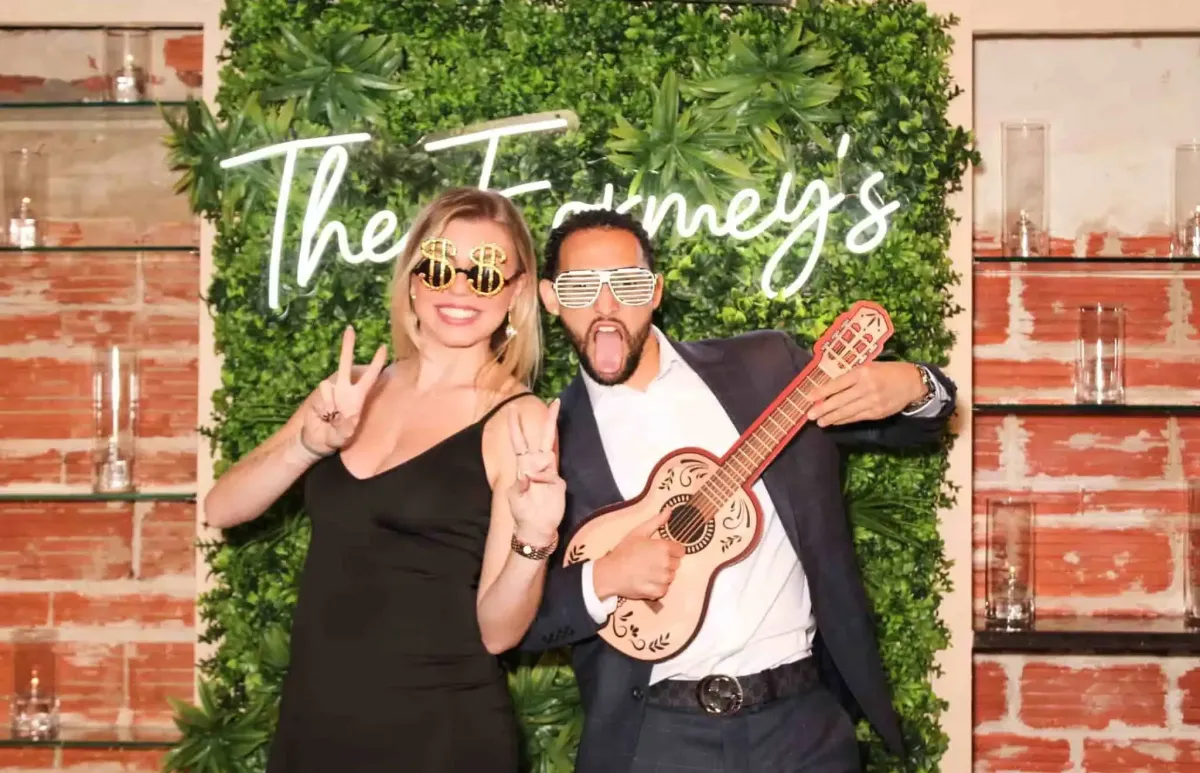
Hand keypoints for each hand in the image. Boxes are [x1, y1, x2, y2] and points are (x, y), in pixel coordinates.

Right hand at [302, 326, 387, 455]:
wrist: (316, 440)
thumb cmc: (336, 438)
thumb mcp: (345, 437)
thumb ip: (345, 428)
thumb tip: (342, 414)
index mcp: (358, 397)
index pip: (370, 377)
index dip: (376, 363)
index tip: (383, 347)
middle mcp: (344, 390)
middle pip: (346, 364)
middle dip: (347, 346)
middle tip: (350, 328)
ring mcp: (330, 391)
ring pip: (329, 382)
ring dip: (331, 401)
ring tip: (332, 417)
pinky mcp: (318, 396)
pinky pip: (322, 395)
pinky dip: (324, 405)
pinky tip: (324, 415)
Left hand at [506, 399, 565, 546]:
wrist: (537, 528)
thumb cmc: (522, 513)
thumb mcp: (514, 499)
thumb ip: (518, 487)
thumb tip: (526, 476)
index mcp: (523, 466)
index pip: (519, 442)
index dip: (515, 426)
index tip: (512, 409)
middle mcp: (537, 465)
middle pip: (543, 438)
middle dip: (548, 420)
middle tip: (554, 402)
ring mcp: (549, 473)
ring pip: (551, 451)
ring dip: (549, 440)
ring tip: (548, 434)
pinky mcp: (558, 483)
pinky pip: (552, 475)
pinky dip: (545, 477)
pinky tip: (538, 484)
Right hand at [593, 511, 685, 600]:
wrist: (611, 573)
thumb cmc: (624, 551)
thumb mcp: (639, 532)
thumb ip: (657, 521)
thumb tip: (670, 509)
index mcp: (663, 547)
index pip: (681, 550)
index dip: (671, 550)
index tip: (660, 552)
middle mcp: (666, 563)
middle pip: (676, 563)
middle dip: (667, 562)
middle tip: (651, 561)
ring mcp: (663, 579)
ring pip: (671, 576)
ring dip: (663, 575)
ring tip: (648, 572)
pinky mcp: (658, 592)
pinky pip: (665, 589)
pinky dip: (658, 586)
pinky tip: (647, 581)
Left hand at [806, 362, 925, 426]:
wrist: (912, 383)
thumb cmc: (888, 371)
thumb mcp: (870, 366)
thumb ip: (852, 376)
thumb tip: (830, 387)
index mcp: (862, 372)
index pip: (837, 384)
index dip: (821, 391)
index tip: (808, 397)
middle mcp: (866, 387)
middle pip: (839, 400)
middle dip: (822, 409)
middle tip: (809, 415)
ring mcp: (872, 402)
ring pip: (847, 412)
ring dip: (831, 418)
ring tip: (819, 422)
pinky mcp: (877, 413)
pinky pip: (856, 418)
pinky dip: (844, 420)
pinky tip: (835, 422)